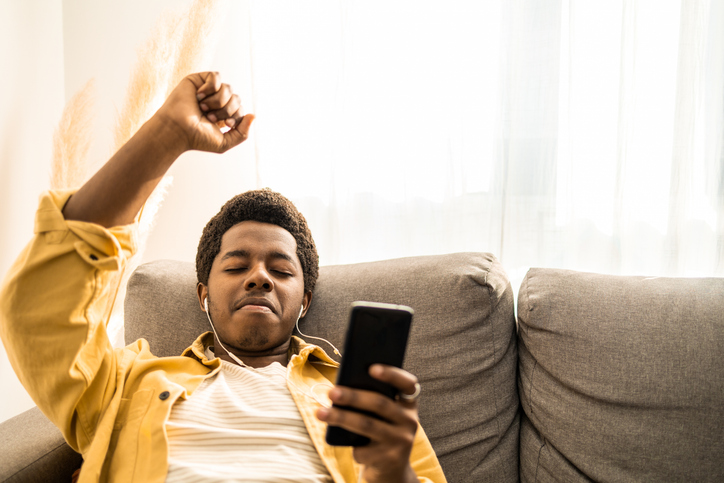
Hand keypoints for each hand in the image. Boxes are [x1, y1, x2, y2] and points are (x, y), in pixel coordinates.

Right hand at [155, 72, 254, 153]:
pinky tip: (199, 96)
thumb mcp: (225, 142)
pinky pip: (216, 77)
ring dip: (218, 101)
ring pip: (228, 89)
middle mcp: (216, 102)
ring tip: (203, 109)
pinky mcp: (198, 80)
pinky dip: (211, 88)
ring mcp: (208, 91)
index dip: (237, 116)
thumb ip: (243, 133)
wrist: (177, 130)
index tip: (225, 125)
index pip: (241, 110)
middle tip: (210, 117)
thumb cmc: (197, 138)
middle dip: (227, 110)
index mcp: (223, 115)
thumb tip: (253, 115)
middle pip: (236, 99)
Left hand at [316, 365, 420, 482]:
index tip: (371, 368)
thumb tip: (342, 388)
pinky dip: (348, 444)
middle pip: (380, 404)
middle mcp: (410, 421)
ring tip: (320, 413)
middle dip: (353, 397)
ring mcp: (402, 441)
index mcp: (409, 403)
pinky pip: (363, 449)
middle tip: (331, 392)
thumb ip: (373, 399)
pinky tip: (340, 440)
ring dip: (341, 418)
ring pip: (367, 425)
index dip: (392, 374)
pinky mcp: (390, 459)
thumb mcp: (382, 416)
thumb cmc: (380, 431)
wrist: (390, 469)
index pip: (408, 383)